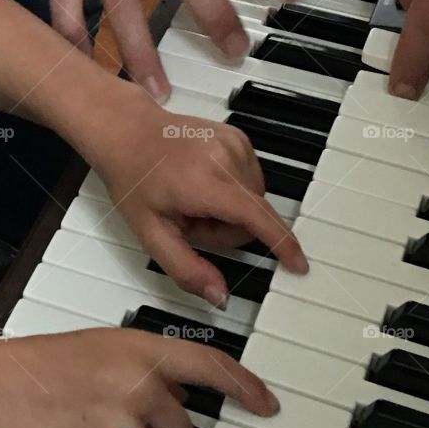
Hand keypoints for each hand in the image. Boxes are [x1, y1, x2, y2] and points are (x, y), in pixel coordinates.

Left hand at [85, 89, 307, 304]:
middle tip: (190, 220)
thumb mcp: (150, 233)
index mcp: (203, 181)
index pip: (255, 217)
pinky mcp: (239, 138)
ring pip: (254, 200)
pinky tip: (204, 184)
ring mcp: (234, 142)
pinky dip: (233, 190)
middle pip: (253, 216)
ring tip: (195, 199)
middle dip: (226, 230)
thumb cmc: (135, 178)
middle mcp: (224, 156)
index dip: (281, 244)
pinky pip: (251, 180)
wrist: (129, 133)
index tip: (299, 263)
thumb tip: (219, 295)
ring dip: (231, 210)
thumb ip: (186, 269)